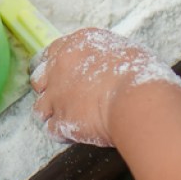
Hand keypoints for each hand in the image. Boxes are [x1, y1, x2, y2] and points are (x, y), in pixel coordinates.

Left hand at [30, 28, 180, 146]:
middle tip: (67, 99)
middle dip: (49, 90)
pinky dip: (62, 134)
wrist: (138, 100)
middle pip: (38, 79)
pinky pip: (51, 130)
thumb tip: (108, 63)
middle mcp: (58, 67)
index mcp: (74, 45)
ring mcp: (56, 95)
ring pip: (39, 107)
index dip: (55, 67)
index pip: (49, 53)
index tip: (64, 76)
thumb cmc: (142, 73)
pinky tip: (78, 134)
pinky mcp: (60, 120)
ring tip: (72, 119)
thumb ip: (105, 56)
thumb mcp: (124, 50)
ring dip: (53, 114)